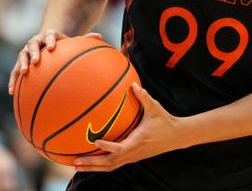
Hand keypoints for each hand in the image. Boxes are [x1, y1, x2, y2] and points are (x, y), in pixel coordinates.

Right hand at [7, 31, 102, 94]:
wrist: (47, 46)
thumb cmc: (63, 46)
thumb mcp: (73, 42)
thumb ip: (85, 39)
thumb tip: (101, 36)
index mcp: (50, 35)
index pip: (50, 34)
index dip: (51, 39)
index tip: (54, 47)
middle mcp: (36, 42)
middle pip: (32, 44)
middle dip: (34, 52)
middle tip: (37, 60)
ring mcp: (26, 52)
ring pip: (22, 56)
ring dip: (22, 63)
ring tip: (25, 72)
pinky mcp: (21, 63)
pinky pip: (15, 72)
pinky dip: (13, 80)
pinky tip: (12, 92)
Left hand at [73, 83, 189, 171]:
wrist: (176, 136)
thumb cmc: (165, 121)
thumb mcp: (155, 108)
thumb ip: (143, 97)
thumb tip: (133, 84)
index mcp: (137, 141)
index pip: (120, 148)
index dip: (107, 146)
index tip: (94, 141)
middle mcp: (133, 153)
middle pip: (109, 163)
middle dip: (91, 164)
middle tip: (74, 162)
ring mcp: (132, 157)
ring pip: (110, 167)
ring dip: (93, 167)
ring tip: (76, 166)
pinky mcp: (132, 158)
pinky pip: (114, 164)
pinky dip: (101, 165)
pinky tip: (91, 163)